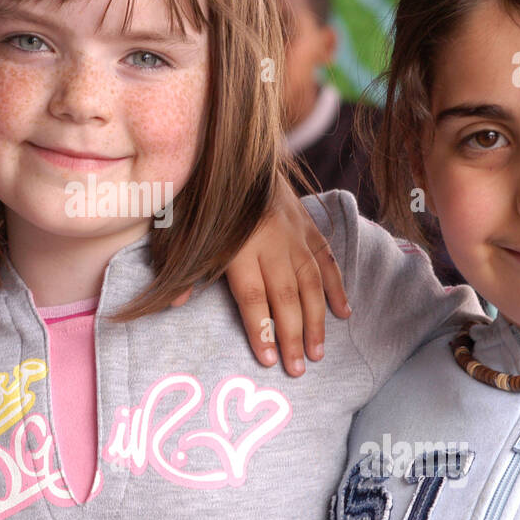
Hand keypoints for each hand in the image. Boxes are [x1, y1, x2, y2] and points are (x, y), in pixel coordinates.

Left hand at [172, 180, 349, 375]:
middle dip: (291, 336)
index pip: (252, 295)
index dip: (261, 329)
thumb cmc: (203, 195)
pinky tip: (344, 313)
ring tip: (317, 352)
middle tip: (297, 369)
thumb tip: (175, 303)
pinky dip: (336, 286)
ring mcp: (293, 231)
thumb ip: (183, 265)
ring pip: (310, 282)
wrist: (235, 149)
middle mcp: (269, 238)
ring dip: (316, 320)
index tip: (267, 359)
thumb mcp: (181, 227)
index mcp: (237, 242)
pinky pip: (326, 258)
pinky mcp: (307, 223)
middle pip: (284, 295)